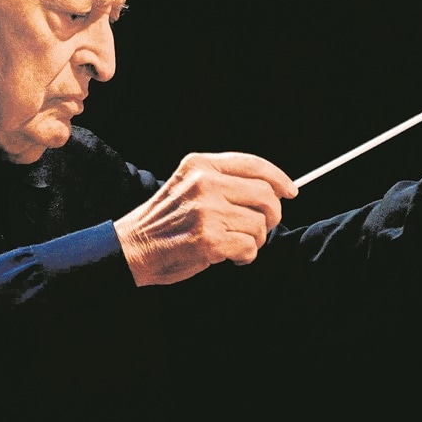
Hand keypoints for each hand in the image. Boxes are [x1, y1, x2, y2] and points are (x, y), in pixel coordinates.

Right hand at [114, 152, 296, 285]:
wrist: (131, 247)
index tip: (291, 191)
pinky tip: (226, 256)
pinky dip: (244, 257)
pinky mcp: (209, 239)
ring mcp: (207, 211)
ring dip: (254, 240)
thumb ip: (223, 181)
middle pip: (266, 196)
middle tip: (257, 228)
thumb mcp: (188, 185)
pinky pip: (249, 248)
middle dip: (270, 217)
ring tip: (232, 243)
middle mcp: (204, 183)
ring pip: (260, 225)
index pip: (253, 165)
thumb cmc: (165, 221)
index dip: (279, 179)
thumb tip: (272, 190)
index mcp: (200, 165)